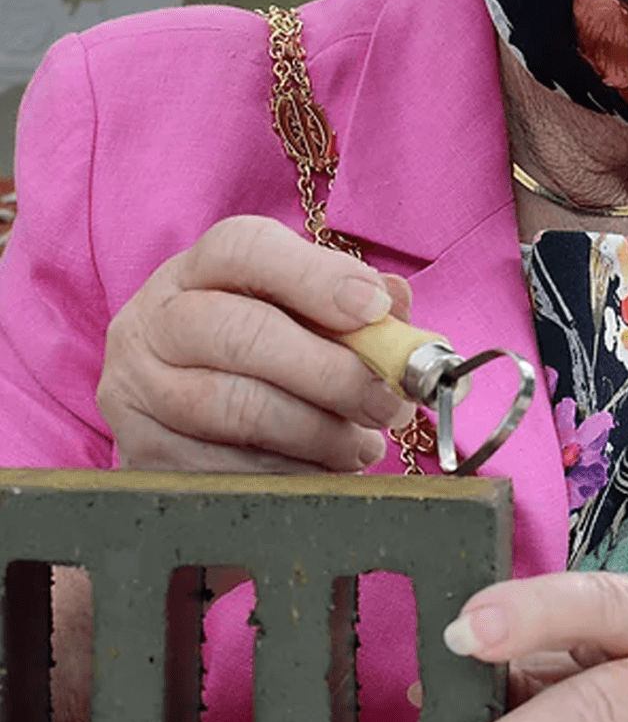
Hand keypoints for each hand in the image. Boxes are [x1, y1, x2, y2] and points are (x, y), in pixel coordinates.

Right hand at [98, 215, 414, 471]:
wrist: (176, 420)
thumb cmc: (256, 356)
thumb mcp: (297, 316)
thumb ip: (350, 306)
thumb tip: (395, 301)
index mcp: (197, 270)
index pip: (243, 248)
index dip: (314, 275)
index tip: (374, 308)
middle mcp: (155, 320)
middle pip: (241, 333)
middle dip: (330, 372)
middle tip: (388, 402)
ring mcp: (139, 388)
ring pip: (234, 407)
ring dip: (316, 432)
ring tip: (361, 445)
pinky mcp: (141, 452)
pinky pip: (225, 469)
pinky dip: (288, 474)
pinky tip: (321, 471)